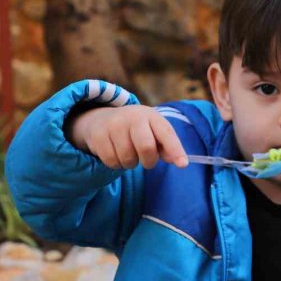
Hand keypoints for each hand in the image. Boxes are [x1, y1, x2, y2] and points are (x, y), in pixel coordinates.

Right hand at [69, 106, 188, 169]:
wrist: (102, 119)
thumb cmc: (136, 130)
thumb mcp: (152, 131)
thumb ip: (166, 146)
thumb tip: (180, 161)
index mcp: (151, 116)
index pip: (166, 133)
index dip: (175, 149)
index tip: (183, 164)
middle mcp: (132, 117)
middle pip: (146, 147)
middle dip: (149, 161)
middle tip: (147, 161)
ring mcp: (114, 125)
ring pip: (128, 159)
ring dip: (130, 163)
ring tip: (128, 153)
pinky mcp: (98, 136)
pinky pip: (112, 162)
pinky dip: (116, 164)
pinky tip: (115, 153)